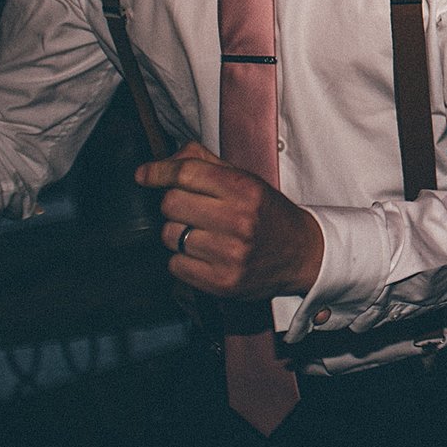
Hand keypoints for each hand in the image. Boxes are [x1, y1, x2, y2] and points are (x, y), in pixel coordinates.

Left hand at [134, 140, 323, 299]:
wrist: (302, 254)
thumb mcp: (246, 180)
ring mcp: (230, 255)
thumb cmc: (268, 214)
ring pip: (170, 236)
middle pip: (171, 204)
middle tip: (192, 209)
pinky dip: (183, 260)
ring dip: (178, 233)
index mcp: (246, 190)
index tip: (144, 175)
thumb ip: (205, 164)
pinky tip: (204, 255)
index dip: (159, 172)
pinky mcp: (222, 283)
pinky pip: (176, 265)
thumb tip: (161, 164)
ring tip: (202, 234)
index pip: (187, 173)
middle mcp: (239, 221)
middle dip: (174, 204)